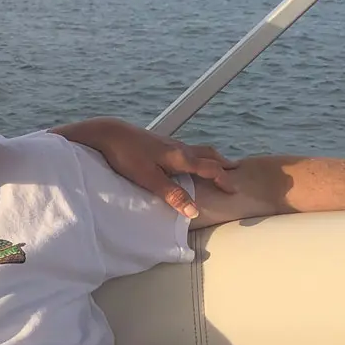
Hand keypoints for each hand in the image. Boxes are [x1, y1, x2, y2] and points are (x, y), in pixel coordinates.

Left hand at [51, 117, 237, 218]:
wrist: (109, 133)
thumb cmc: (127, 156)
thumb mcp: (149, 179)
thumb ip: (172, 194)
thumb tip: (194, 211)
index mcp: (180, 157)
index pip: (210, 168)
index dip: (223, 180)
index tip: (234, 190)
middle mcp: (178, 147)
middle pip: (207, 154)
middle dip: (222, 163)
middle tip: (235, 169)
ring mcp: (168, 143)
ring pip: (196, 149)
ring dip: (209, 158)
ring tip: (216, 164)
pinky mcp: (158, 142)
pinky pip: (185, 148)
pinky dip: (195, 155)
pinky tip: (187, 160)